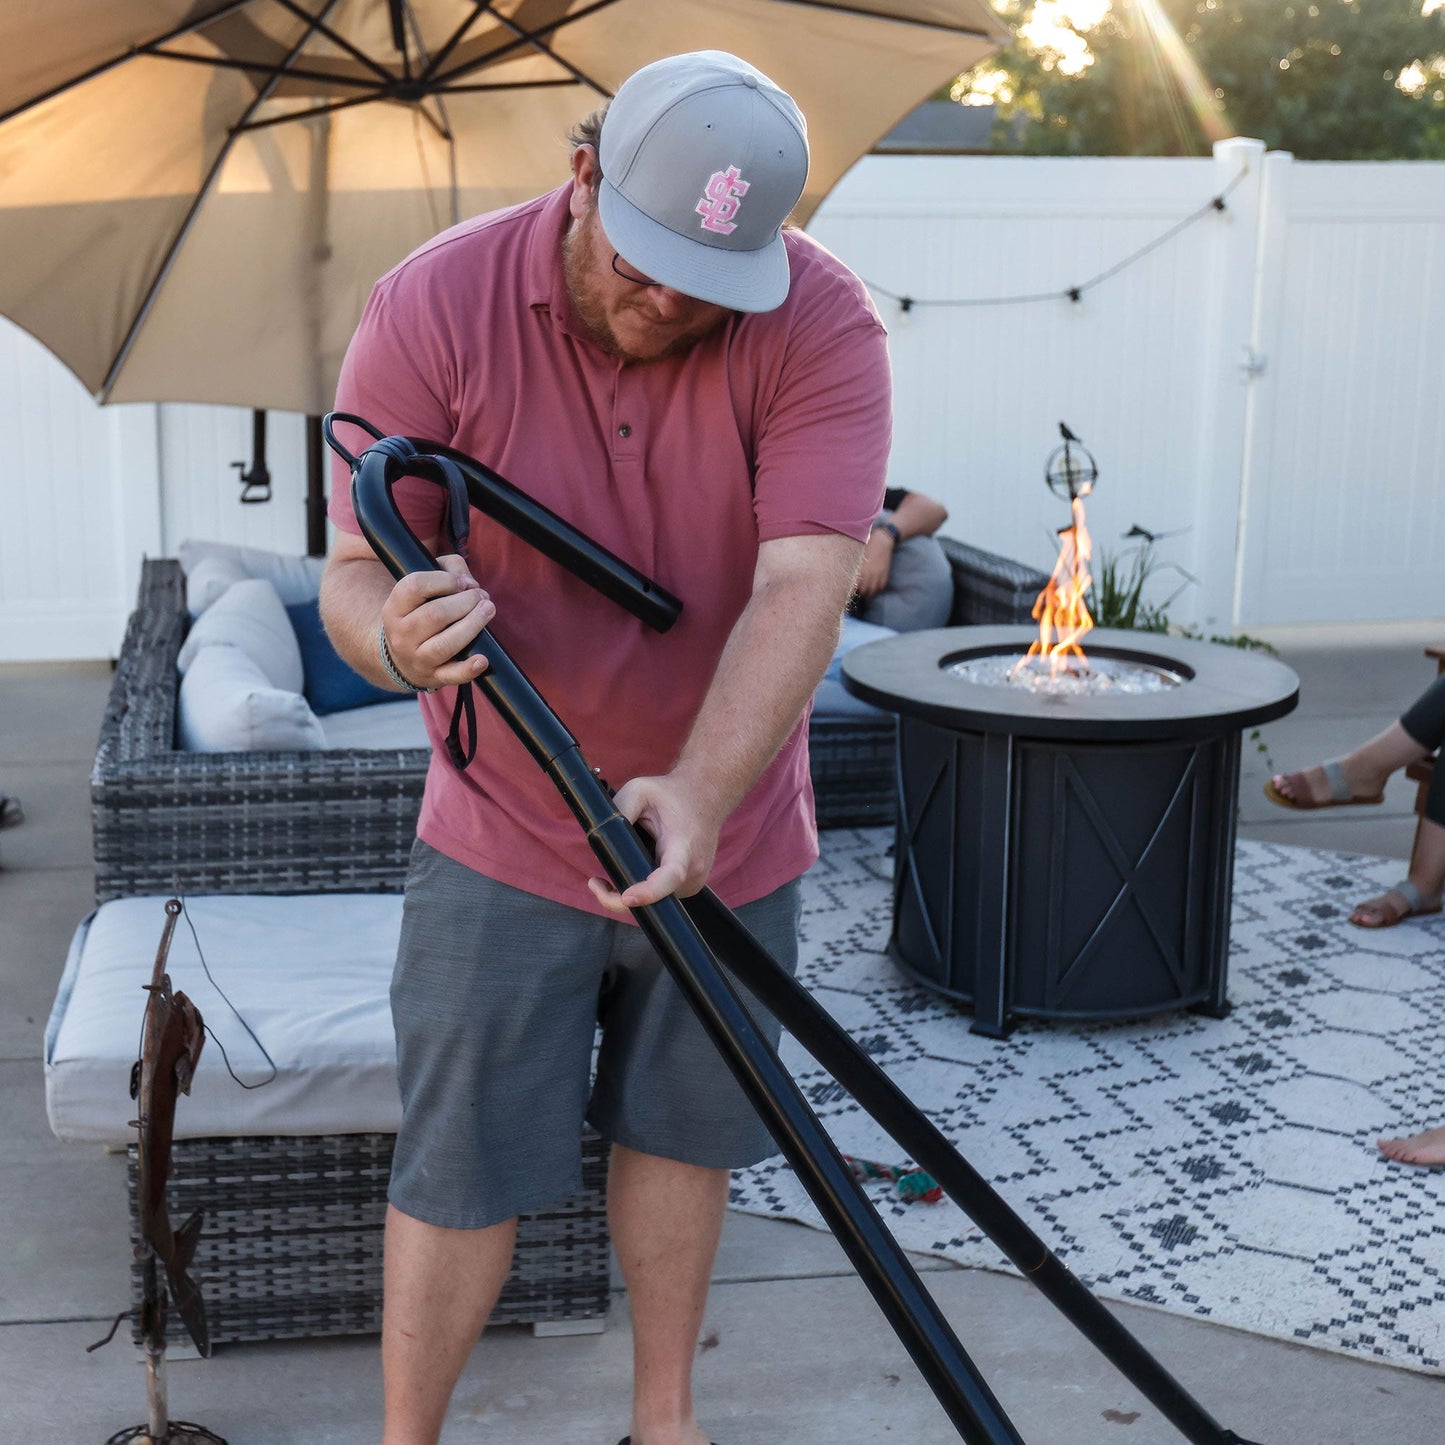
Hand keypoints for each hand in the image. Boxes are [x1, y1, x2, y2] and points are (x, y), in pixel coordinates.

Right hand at [379, 553, 494, 689]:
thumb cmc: (420, 614)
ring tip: (488, 610)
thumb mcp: (422, 589)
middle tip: (482, 597)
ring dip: (472, 625)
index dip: (445, 580)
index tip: (463, 582)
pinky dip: (469, 669)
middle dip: (465, 601)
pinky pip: (451, 675)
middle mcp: (402, 634)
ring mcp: (417, 658)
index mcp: (395, 608)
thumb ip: (447, 570)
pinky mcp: (434, 676)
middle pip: (435, 614)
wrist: (401, 658)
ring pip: (445, 644)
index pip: (415, 586)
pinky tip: (482, 659)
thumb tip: (469, 583)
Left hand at [586, 769, 725, 913]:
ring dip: (634, 888)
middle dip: (621, 898)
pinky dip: (646, 886)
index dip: (650, 891)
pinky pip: (662, 896)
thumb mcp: (639, 789)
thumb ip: (618, 811)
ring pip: (656, 901)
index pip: (671, 876)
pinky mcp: (690, 886)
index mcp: (683, 846)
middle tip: (594, 883)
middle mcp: (693, 870)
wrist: (706, 797)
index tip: (628, 897)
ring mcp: (694, 883)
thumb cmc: (672, 794)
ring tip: (623, 862)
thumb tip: (600, 847)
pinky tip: (641, 864)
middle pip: (655, 900)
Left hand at [854, 529, 894, 600]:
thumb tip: (844, 575)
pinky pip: (881, 586)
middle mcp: (868, 574)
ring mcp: (877, 575)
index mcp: (859, 570)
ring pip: (872, 591)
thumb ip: (852, 567)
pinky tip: (874, 585)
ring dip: (868, 593)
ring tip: (865, 591)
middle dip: (860, 593)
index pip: (853, 586)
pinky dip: (877, 588)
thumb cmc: (866, 546)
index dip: (851, 589)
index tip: (849, 589)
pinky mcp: (885, 574)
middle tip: (857, 591)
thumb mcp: (856, 556)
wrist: (882, 540)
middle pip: (863, 591)